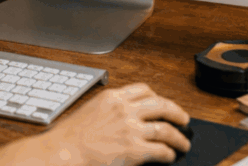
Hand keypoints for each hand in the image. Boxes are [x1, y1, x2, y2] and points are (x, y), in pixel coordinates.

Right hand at [32, 83, 190, 165]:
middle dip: (177, 113)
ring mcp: (131, 130)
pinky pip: (161, 150)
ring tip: (183, 143)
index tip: (163, 103)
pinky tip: (171, 156)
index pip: (144, 90)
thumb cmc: (70, 136)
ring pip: (166, 129)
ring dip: (179, 137)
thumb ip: (111, 109)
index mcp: (113, 97)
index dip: (158, 97)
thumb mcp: (91, 110)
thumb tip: (128, 116)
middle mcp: (125, 110)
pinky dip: (170, 153)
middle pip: (162, 105)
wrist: (63, 152)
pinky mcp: (134, 150)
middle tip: (184, 120)